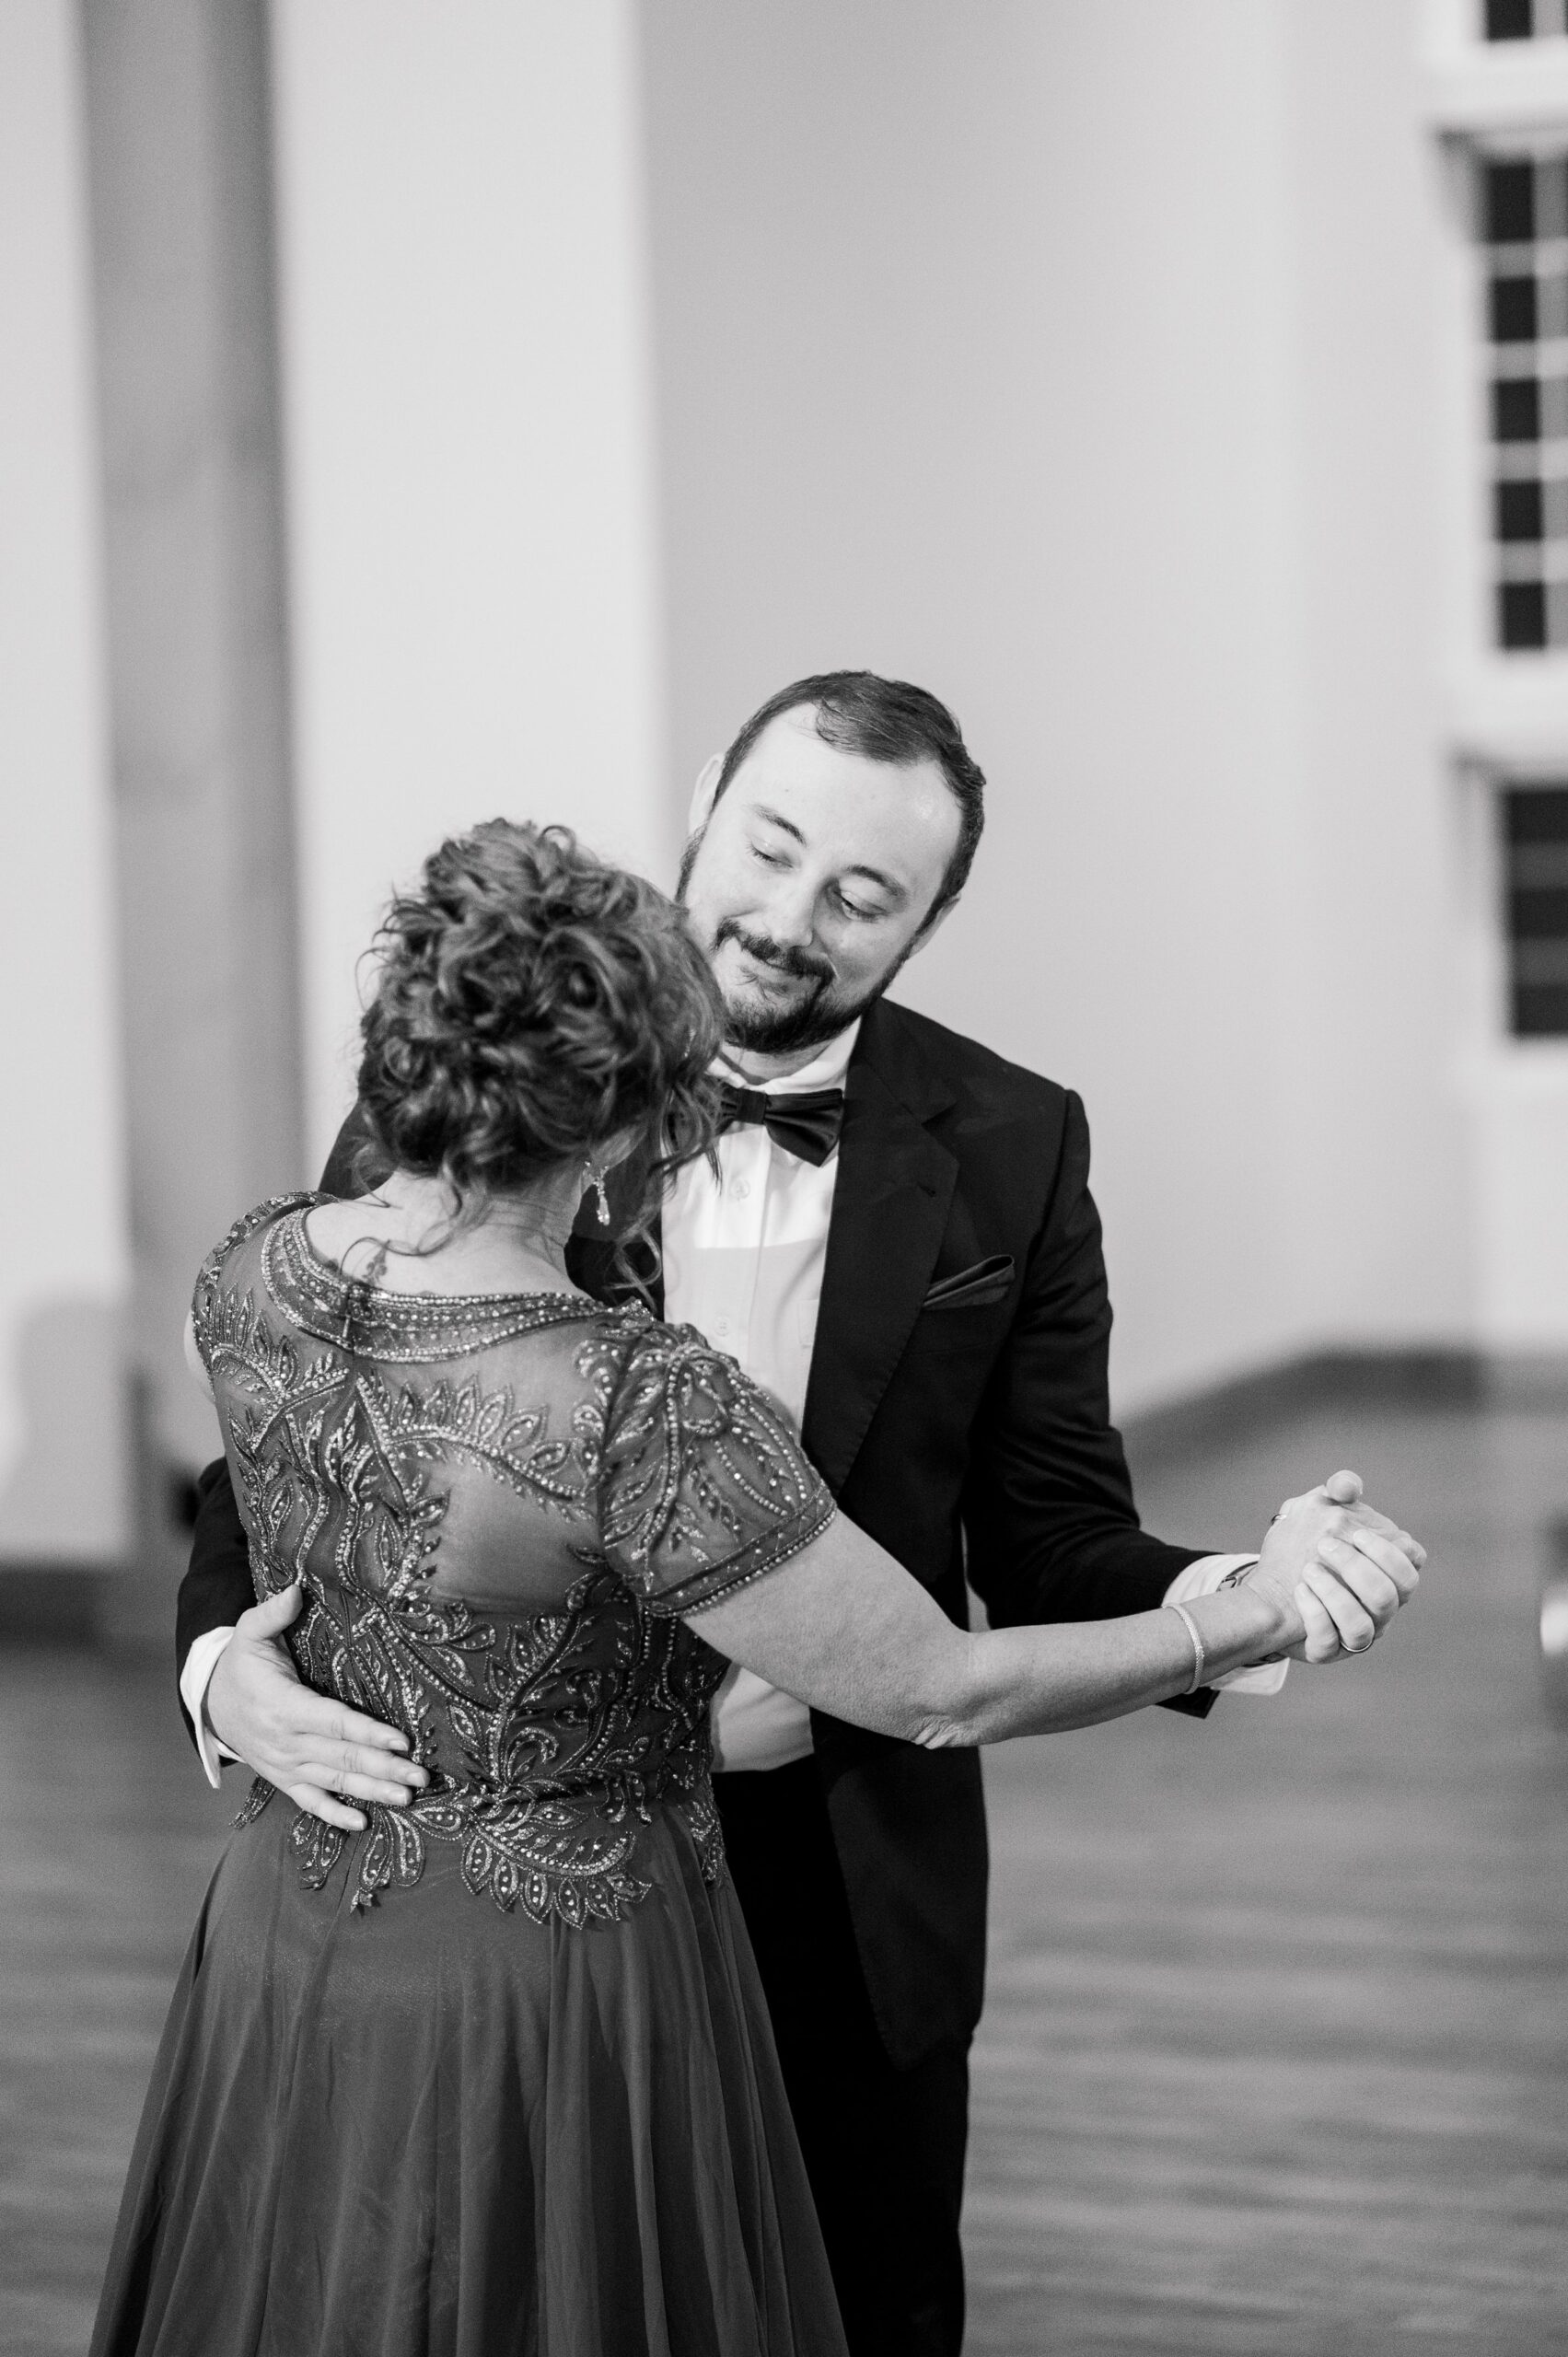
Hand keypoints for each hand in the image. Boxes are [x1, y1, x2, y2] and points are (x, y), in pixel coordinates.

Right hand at [204, 1584, 427, 1831]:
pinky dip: (334, 1815)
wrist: (210, 1702)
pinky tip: (362, 1823)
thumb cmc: (241, 1663)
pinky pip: (309, 1801)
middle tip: (421, 1777)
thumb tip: (296, 1588)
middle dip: (384, 1768)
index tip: (402, 1741)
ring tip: (406, 1798)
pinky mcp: (283, 1778)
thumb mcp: (249, 1632)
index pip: (333, 1722)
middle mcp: (285, 1741)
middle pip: (342, 1758)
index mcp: (282, 1706)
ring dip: (371, 1791)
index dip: (368, 1733)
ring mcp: (284, 1764)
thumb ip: (273, 1613)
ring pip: (333, 1782)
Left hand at [1249, 1470, 1423, 1665]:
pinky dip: (1314, 1614)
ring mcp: (1354, 1635)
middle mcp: (1378, 1611)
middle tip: (1323, 1545)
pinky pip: (1328, 1643)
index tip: (1355, 1533)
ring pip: (1361, 1627)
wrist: (1268, 1591)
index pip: (1410, 1568)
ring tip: (1308, 1570)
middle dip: (1357, 1567)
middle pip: (1390, 1596)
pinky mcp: (1325, 1651)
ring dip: (1334, 1593)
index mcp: (1385, 1576)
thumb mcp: (1316, 1516)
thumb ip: (1335, 1496)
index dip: (1389, 1551)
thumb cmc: (1303, 1551)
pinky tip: (1300, 1591)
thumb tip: (1347, 1485)